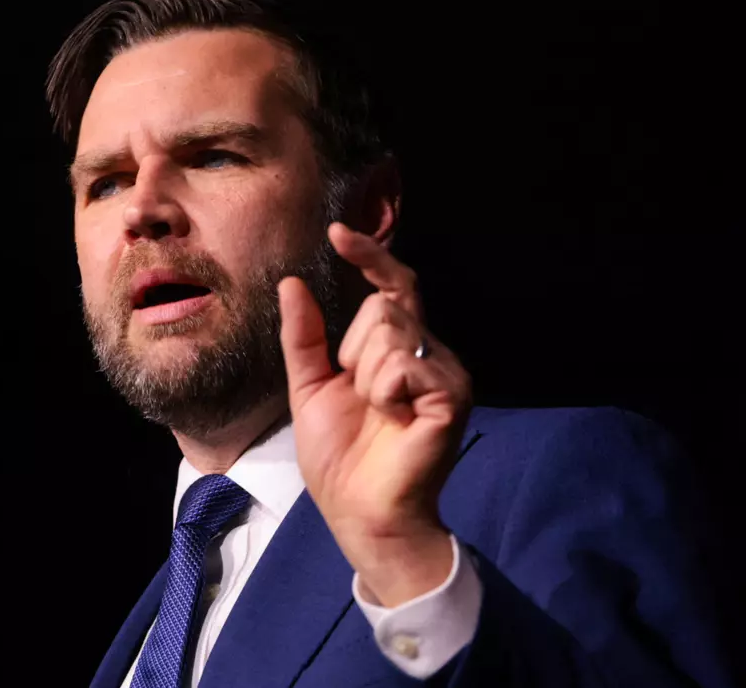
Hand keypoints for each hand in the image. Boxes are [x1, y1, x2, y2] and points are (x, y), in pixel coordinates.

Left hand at [278, 222, 471, 606]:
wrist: (359, 511)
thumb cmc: (339, 456)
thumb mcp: (309, 386)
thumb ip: (304, 336)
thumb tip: (293, 282)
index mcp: (397, 350)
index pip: (391, 286)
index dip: (369, 256)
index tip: (338, 233)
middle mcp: (428, 353)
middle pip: (383, 305)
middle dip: (351, 348)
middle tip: (359, 395)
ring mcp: (446, 372)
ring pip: (390, 329)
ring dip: (364, 374)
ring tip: (378, 412)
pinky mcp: (452, 395)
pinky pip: (402, 364)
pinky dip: (382, 391)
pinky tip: (392, 419)